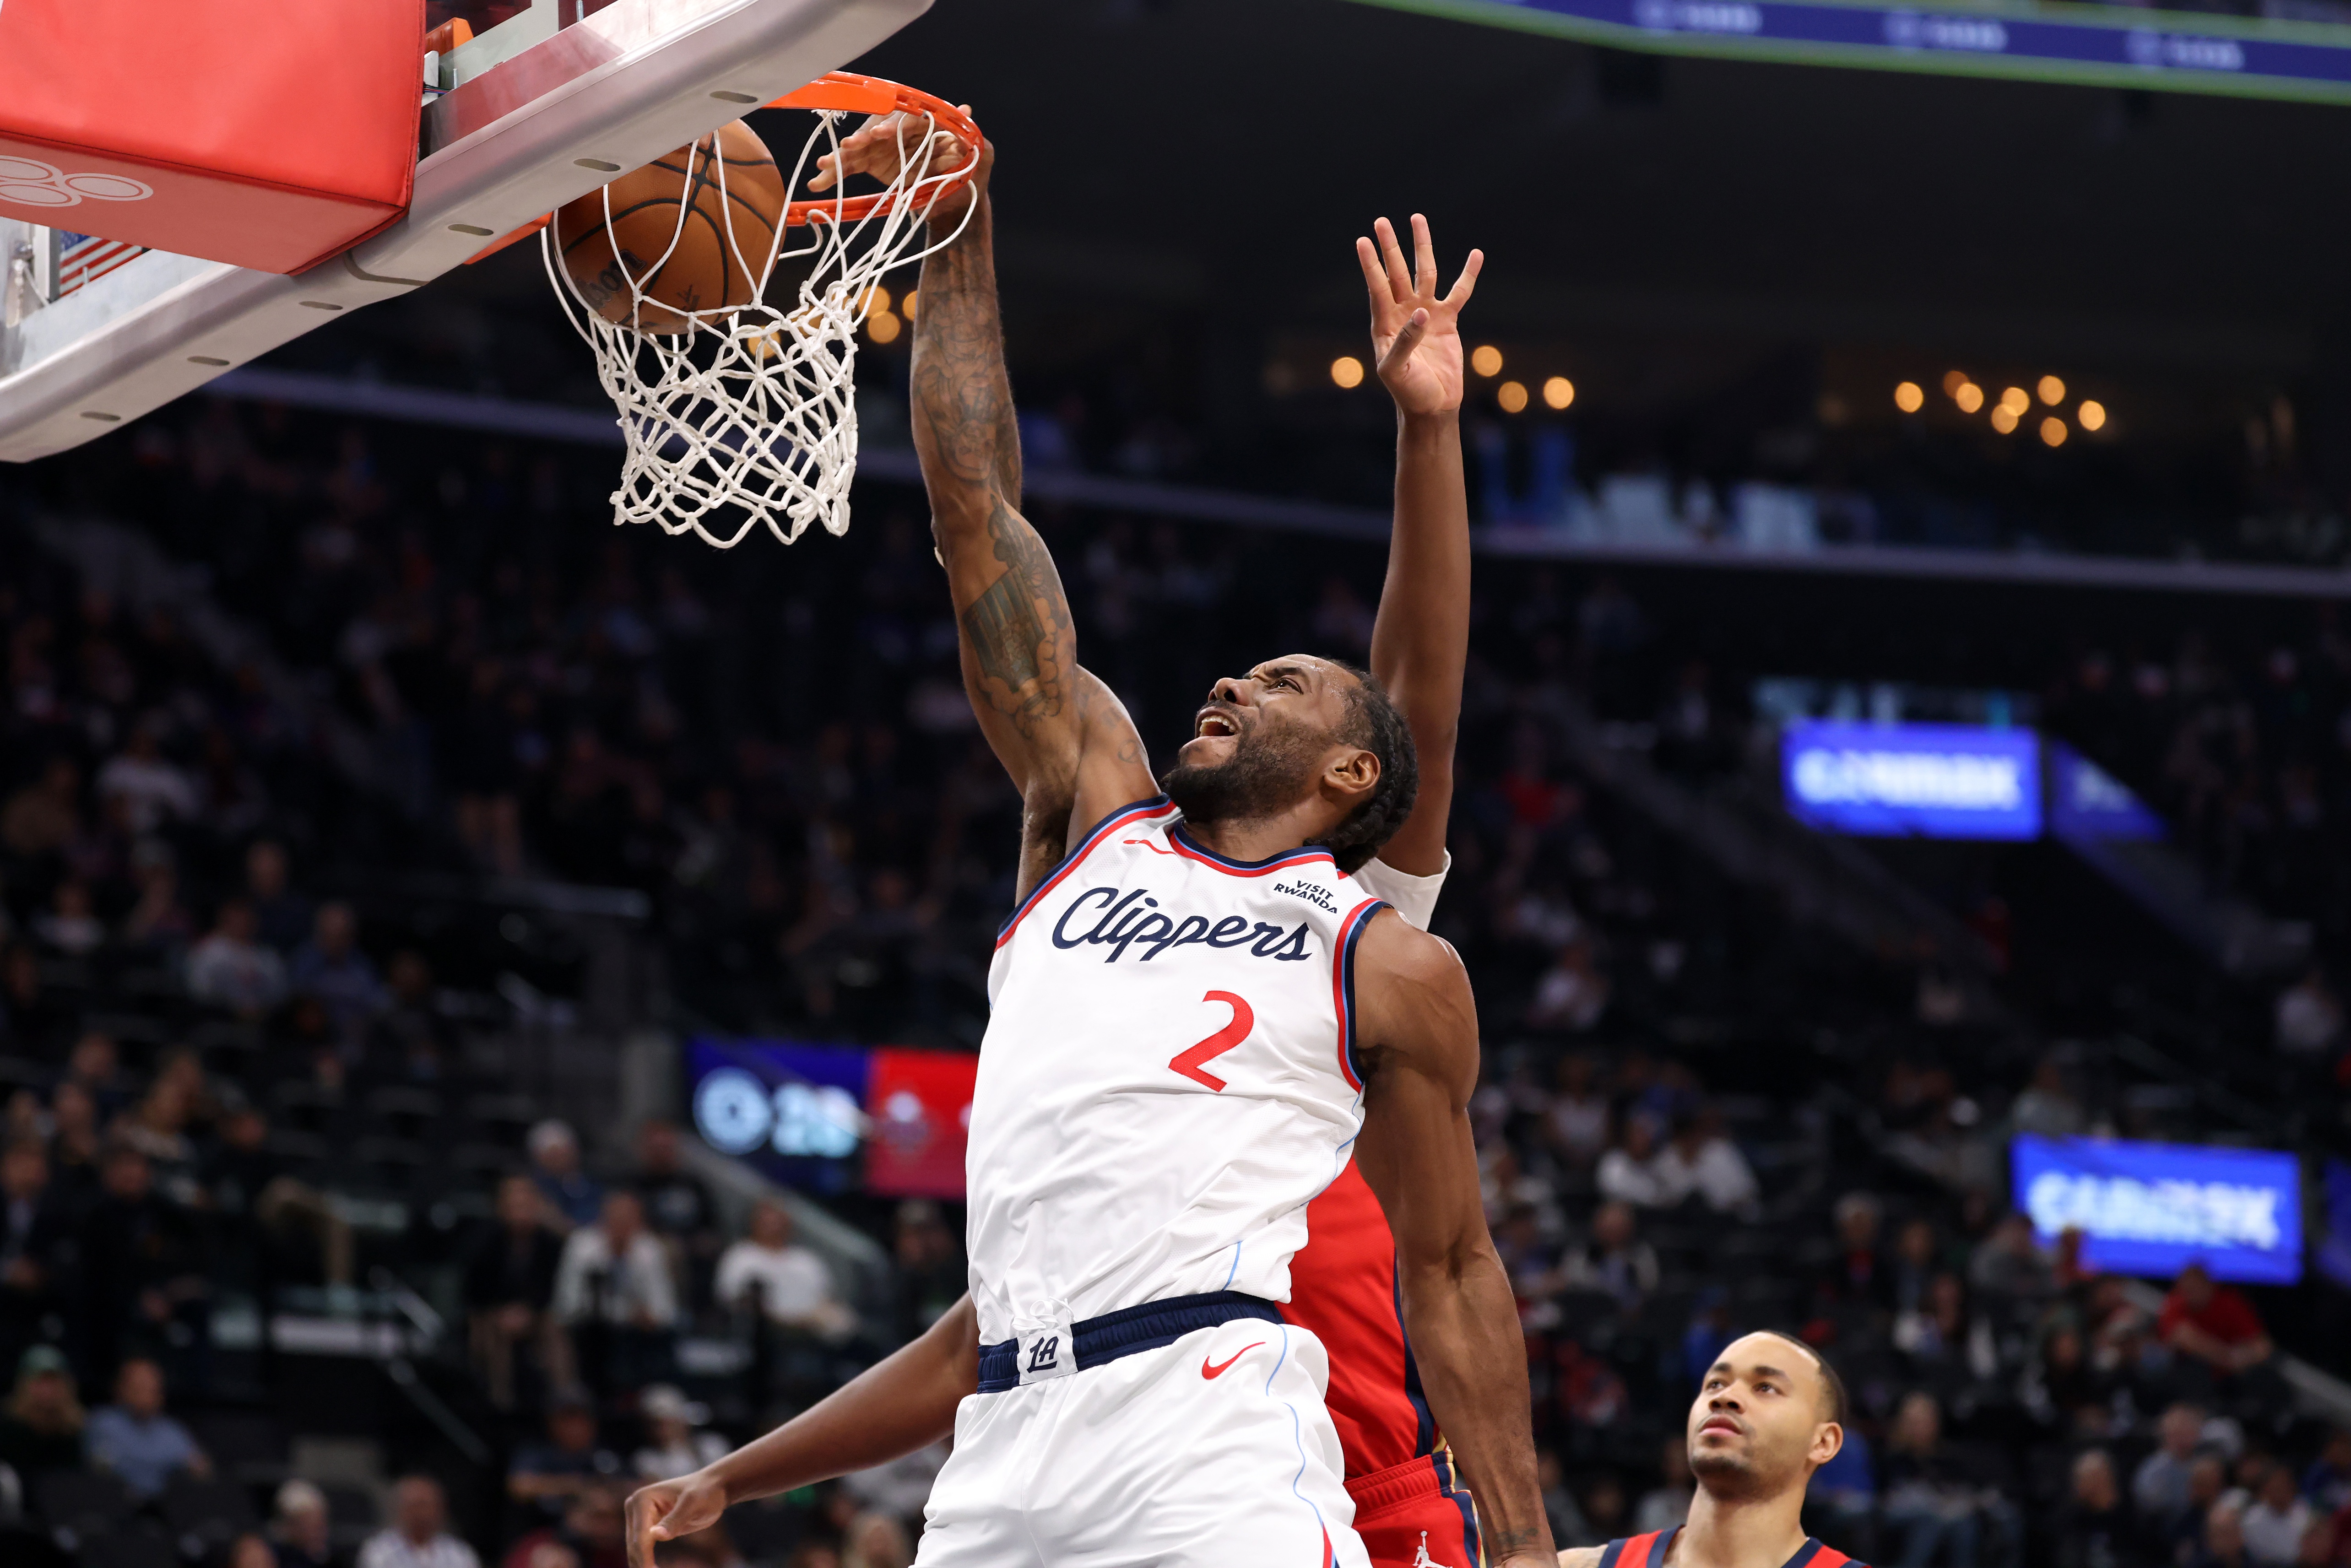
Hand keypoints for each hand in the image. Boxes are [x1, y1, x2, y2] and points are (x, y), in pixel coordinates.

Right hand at [627, 1471, 728, 1567]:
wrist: (714, 1488)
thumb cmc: (706, 1492)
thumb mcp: (693, 1504)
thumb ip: (675, 1519)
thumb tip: (656, 1535)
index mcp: (642, 1499)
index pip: (640, 1536)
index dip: (645, 1558)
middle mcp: (635, 1507)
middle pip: (634, 1545)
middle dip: (643, 1564)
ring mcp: (640, 1517)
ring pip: (635, 1550)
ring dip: (643, 1565)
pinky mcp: (648, 1526)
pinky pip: (643, 1548)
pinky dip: (647, 1561)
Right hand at [810, 108, 990, 218]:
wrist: (956, 196)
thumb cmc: (966, 168)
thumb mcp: (975, 154)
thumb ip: (968, 136)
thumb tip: (966, 110)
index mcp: (919, 122)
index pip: (902, 120)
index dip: (891, 126)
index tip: (881, 134)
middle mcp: (896, 128)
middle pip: (873, 130)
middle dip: (861, 139)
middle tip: (850, 146)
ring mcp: (880, 145)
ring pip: (856, 148)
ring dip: (839, 157)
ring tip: (824, 166)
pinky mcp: (869, 161)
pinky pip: (848, 166)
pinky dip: (833, 174)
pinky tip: (818, 181)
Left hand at [1355, 214, 1481, 418]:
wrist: (1433, 407)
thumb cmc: (1409, 392)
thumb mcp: (1398, 371)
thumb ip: (1406, 342)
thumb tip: (1422, 313)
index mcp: (1385, 325)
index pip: (1377, 288)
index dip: (1370, 265)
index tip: (1362, 241)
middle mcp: (1403, 314)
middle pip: (1396, 272)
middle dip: (1389, 247)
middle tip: (1381, 221)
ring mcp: (1425, 314)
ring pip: (1423, 273)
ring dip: (1421, 247)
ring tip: (1417, 219)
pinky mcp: (1447, 321)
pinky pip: (1459, 292)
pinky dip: (1468, 274)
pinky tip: (1476, 254)